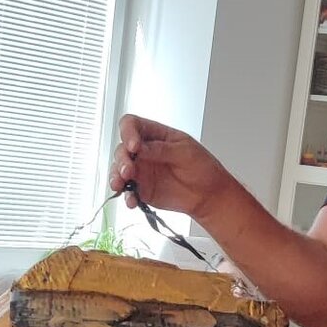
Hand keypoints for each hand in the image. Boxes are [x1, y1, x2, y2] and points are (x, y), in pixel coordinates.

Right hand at [110, 116, 230, 220]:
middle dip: (122, 159)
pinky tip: (132, 201)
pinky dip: (127, 196)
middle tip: (128, 170)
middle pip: (122, 149)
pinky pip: (128, 192)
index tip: (134, 146)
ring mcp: (142, 171)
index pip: (132, 125)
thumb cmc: (202, 168)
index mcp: (155, 135)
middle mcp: (144, 151)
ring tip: (121, 185)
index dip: (128, 133)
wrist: (209, 194)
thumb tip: (140, 148)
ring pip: (119, 170)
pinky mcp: (142, 189)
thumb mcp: (185, 152)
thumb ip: (161, 149)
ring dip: (117, 177)